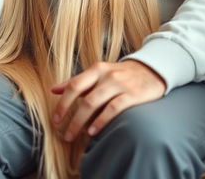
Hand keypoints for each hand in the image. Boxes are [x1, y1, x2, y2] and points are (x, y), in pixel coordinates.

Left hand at [51, 60, 165, 140]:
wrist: (151, 70)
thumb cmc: (120, 74)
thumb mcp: (98, 73)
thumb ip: (77, 82)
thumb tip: (54, 90)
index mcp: (96, 69)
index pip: (74, 85)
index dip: (62, 103)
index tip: (55, 119)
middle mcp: (106, 75)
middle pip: (83, 97)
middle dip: (70, 117)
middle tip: (64, 133)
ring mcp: (119, 84)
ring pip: (95, 103)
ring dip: (82, 121)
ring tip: (75, 135)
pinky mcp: (132, 95)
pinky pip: (113, 109)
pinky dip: (101, 121)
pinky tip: (93, 131)